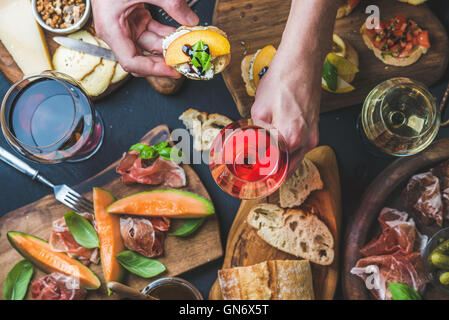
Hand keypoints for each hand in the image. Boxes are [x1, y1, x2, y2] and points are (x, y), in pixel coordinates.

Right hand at [91, 0, 198, 76]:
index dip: (154, 70)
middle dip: (163, 61)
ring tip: (185, 48)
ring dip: (168, 47)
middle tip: (183, 63)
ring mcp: (127, 25)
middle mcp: (117, 32)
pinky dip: (166, 34)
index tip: (174, 70)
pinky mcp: (135, 18)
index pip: (132, 62)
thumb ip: (170, 4)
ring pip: (150, 46)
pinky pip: (152, 33)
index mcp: (112, 30)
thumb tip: (190, 19)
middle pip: (141, 58)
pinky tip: (179, 34)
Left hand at [251, 50, 320, 172]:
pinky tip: (276, 142)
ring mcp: (313, 134)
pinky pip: (300, 145)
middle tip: (257, 169)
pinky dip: (289, 147)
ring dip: (281, 159)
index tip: (252, 173)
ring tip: (264, 156)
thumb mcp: (259, 111)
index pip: (275, 168)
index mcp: (292, 139)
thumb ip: (258, 136)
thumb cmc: (282, 81)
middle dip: (272, 170)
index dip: (262, 172)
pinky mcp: (315, 126)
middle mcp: (307, 141)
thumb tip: (254, 151)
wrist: (302, 61)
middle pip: (288, 168)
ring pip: (295, 157)